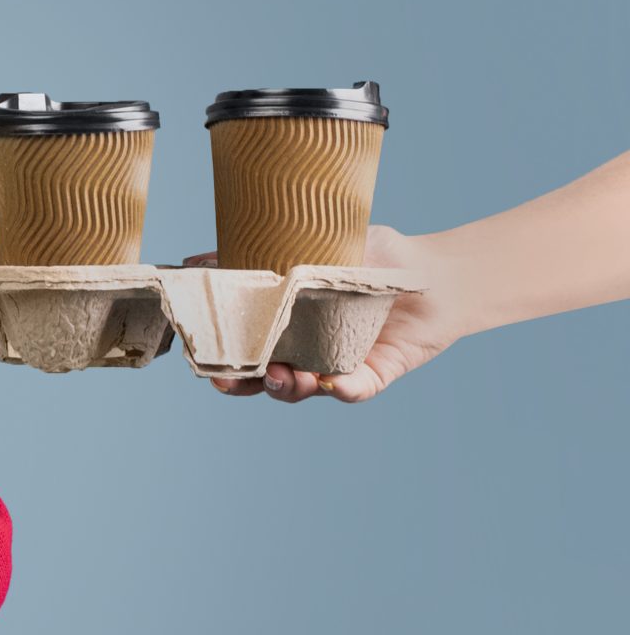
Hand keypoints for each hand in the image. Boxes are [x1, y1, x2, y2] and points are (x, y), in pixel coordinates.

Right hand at [197, 227, 473, 403]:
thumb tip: (197, 261)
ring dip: (287, 387)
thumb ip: (260, 253)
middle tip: (230, 381)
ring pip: (302, 388)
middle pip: (263, 376)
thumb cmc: (376, 254)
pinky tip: (332, 382)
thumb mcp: (312, 245)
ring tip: (286, 375)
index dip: (221, 357)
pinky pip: (354, 390)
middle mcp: (306, 348)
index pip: (245, 346)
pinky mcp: (374, 374)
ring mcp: (337, 364)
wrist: (438, 270)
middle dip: (244, 383)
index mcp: (286, 322)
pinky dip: (342, 389)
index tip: (203, 358)